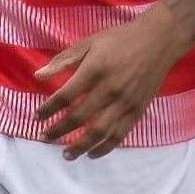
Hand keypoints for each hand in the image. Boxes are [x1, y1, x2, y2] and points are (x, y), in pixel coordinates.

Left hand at [34, 5, 194, 158]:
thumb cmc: (118, 39)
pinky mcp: (138, 110)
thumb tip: (37, 76)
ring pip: (100, 131)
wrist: (157, 41)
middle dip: (59, 130)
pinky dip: (106, 147)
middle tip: (45, 137)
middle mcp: (109, 90)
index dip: (48, 109)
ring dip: (81, 145)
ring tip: (66, 154)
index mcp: (94, 70)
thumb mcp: (87, 43)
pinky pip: (121, 134)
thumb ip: (62, 60)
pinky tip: (92, 153)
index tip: (36, 117)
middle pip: (80, 117)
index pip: (65, 96)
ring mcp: (126, 102)